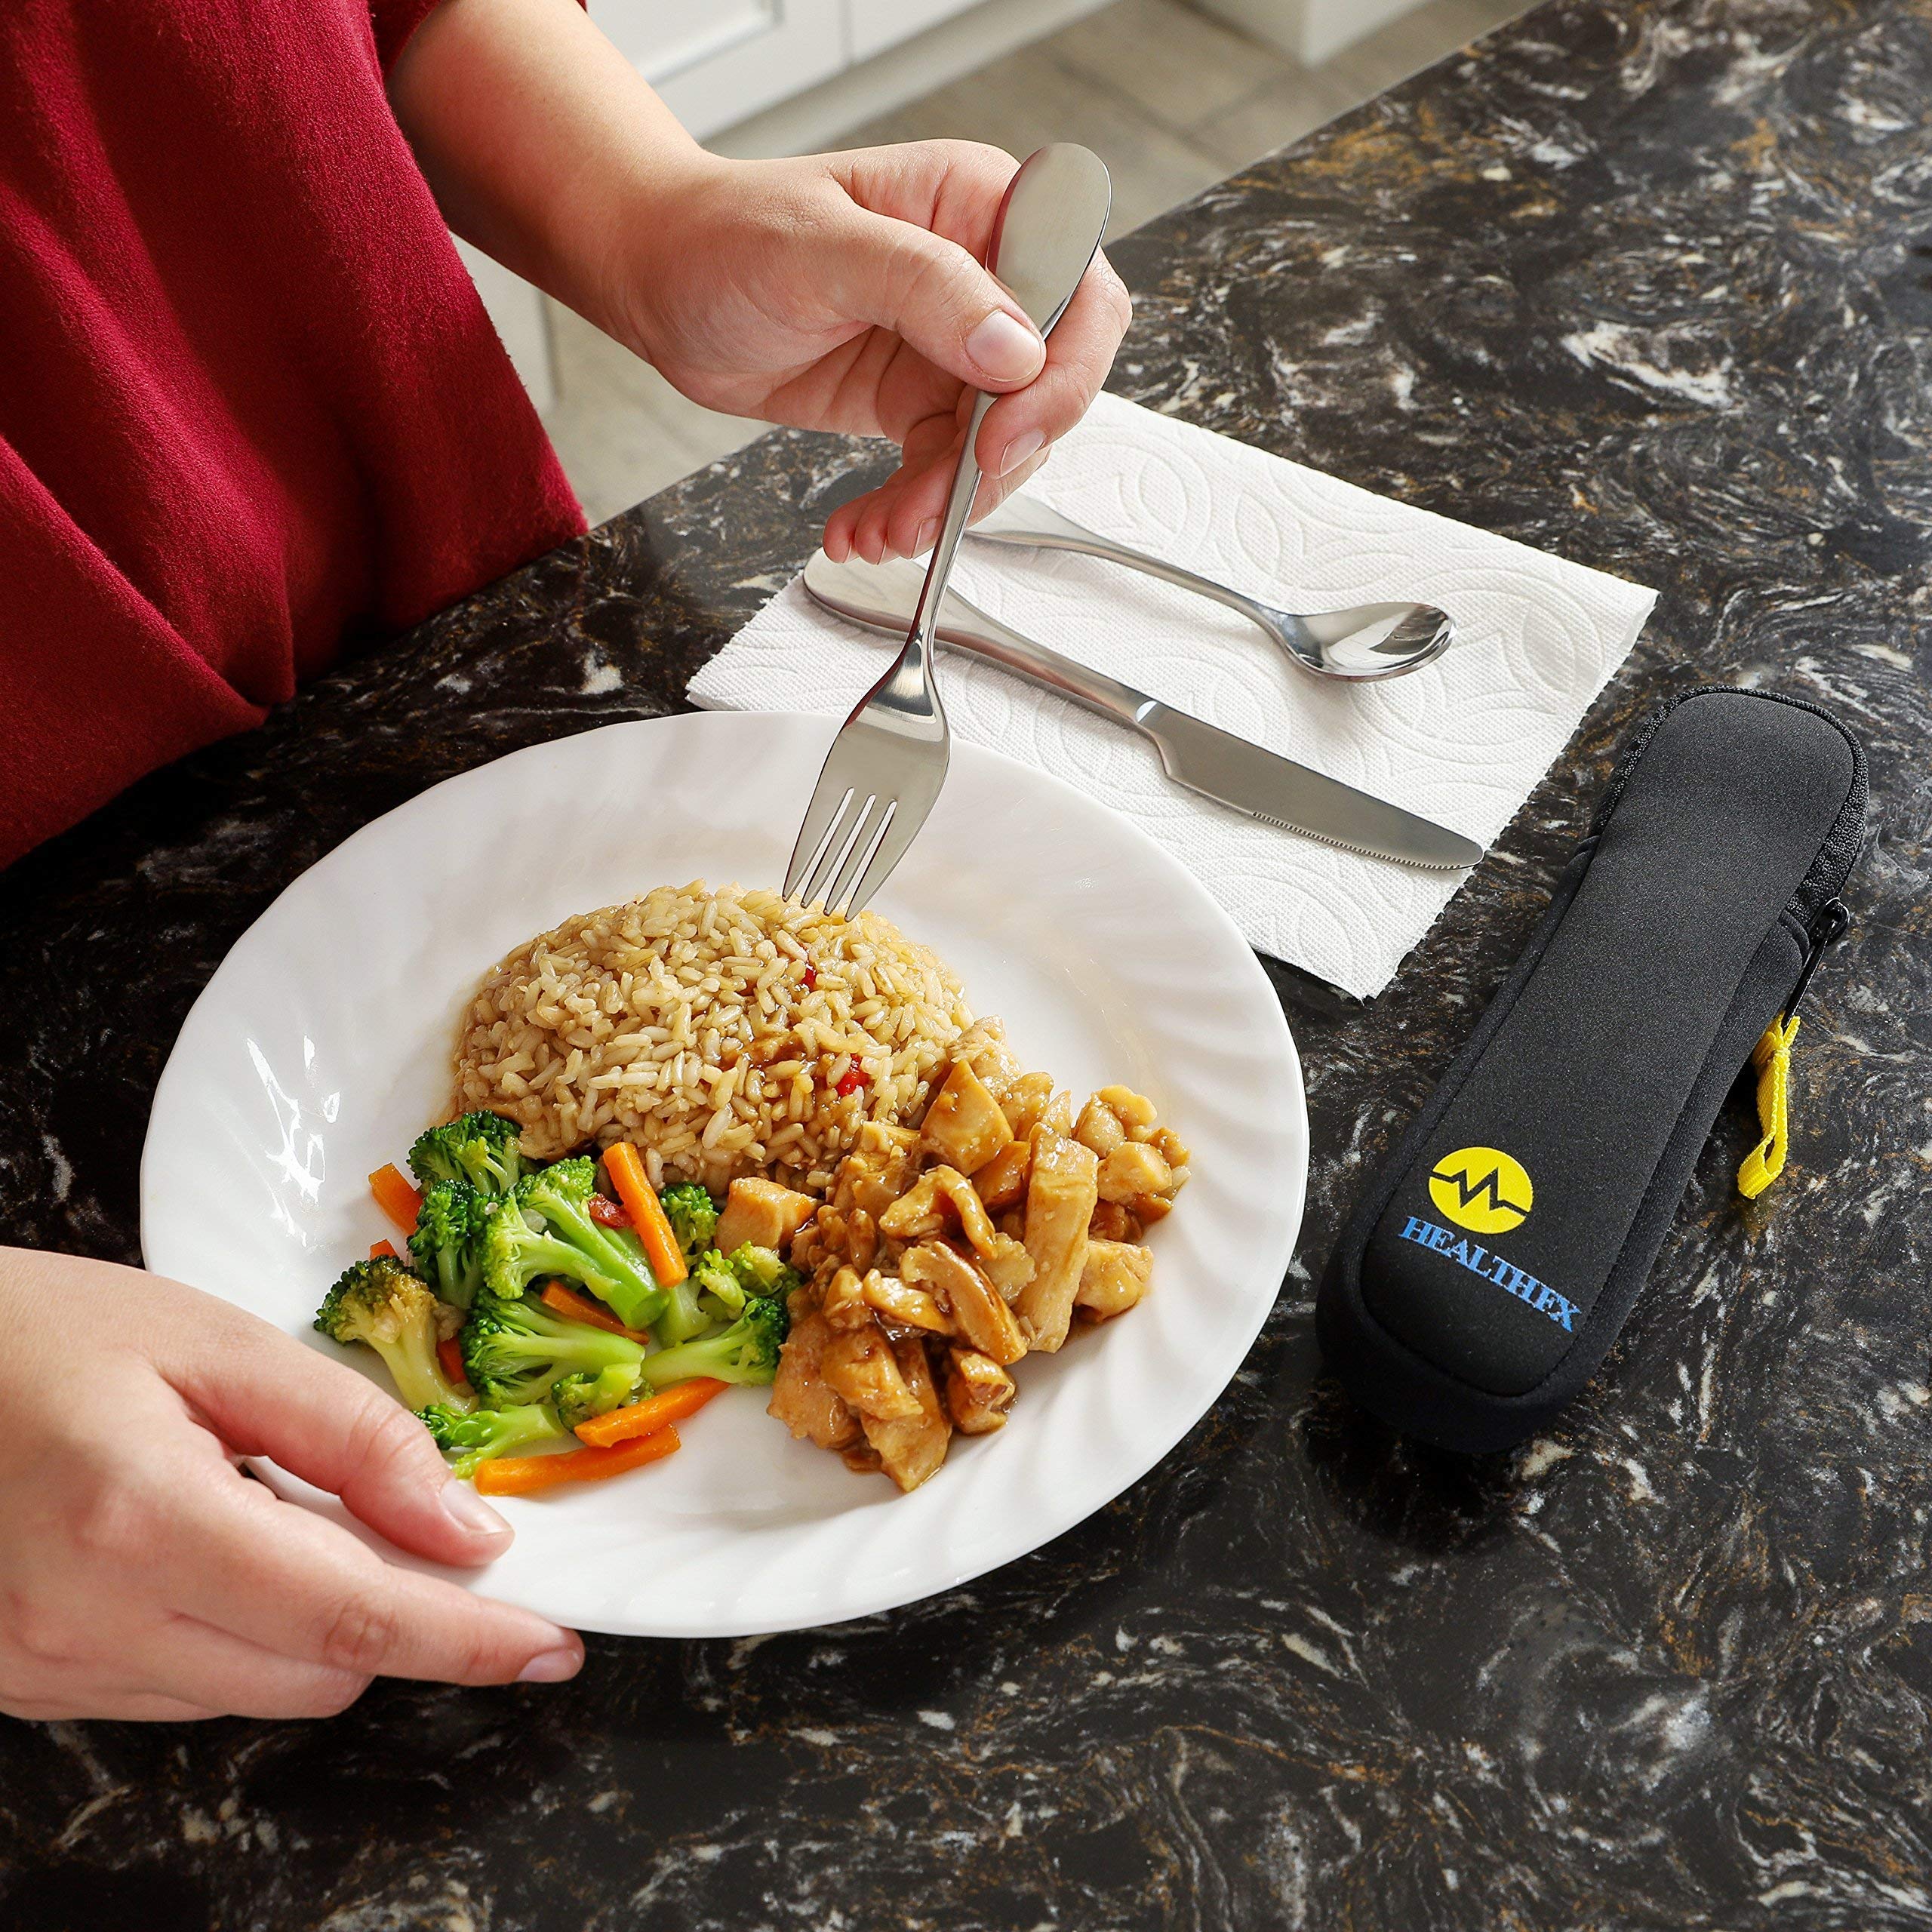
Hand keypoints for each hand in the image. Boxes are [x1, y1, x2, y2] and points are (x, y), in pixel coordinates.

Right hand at [0, 1249, 580, 1719]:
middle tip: (396, 1518)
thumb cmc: (46, 1336)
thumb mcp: (220, 1346)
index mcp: (143, 1524)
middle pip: (321, 1675)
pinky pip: (186, 1688)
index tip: (553, 1644)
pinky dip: (237, 1631)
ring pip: (259, 1693)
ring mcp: (48, 1671)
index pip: (353, 1620)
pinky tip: (209, 1544)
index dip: (469, 1641)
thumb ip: (358, 1438)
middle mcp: (88, 1625)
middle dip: (394, 1611)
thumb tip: (469, 1529)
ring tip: (264, 1505)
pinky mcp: (29, 1686)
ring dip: (311, 1622)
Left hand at [608, 143, 1132, 563]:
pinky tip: (863, 529)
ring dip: (944, 504)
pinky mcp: (917, 401)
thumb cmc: (724, 233)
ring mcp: (953, 346)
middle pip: (1047, 390)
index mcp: (982, 208)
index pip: (1077, 296)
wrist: (658, 281)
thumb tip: (1015, 349)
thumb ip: (924, 287)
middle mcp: (984, 279)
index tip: (1002, 439)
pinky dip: (908, 512)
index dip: (1060, 377)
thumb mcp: (818, 248)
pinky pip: (941, 473)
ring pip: (996, 448)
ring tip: (883, 531)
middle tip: (936, 509)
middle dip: (994, 465)